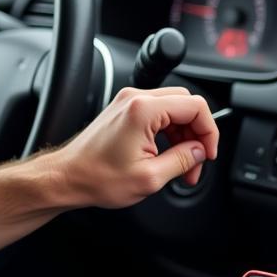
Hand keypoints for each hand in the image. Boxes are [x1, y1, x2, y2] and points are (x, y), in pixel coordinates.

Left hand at [51, 86, 218, 209]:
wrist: (66, 177)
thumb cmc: (97, 177)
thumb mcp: (149, 177)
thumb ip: (182, 161)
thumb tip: (201, 152)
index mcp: (144, 110)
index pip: (195, 107)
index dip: (209, 131)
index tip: (208, 154)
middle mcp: (136, 99)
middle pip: (187, 105)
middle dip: (198, 134)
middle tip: (197, 162)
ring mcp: (129, 102)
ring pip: (175, 109)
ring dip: (184, 136)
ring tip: (183, 165)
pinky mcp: (125, 110)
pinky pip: (160, 114)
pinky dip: (170, 133)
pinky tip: (169, 155)